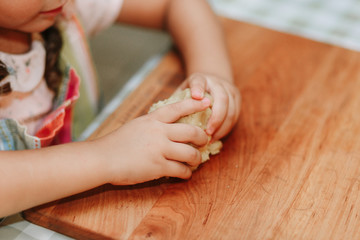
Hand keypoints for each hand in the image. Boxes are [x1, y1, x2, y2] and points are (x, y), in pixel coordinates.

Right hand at [91, 98, 210, 184]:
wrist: (102, 158)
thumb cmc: (117, 143)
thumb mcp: (136, 126)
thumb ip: (154, 124)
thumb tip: (168, 126)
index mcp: (153, 120)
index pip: (178, 108)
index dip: (195, 104)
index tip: (207, 102)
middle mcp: (159, 132)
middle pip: (191, 132)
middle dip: (203, 137)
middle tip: (206, 140)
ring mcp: (159, 149)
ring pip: (190, 153)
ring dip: (197, 158)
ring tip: (196, 161)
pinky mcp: (158, 166)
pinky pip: (181, 170)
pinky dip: (187, 173)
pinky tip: (185, 173)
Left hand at [178, 73, 240, 140]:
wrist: (212, 82)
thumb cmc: (192, 92)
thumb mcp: (182, 92)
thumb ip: (176, 102)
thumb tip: (163, 119)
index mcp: (200, 79)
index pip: (199, 81)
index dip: (198, 88)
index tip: (196, 96)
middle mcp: (217, 83)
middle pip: (222, 98)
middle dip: (216, 117)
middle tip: (206, 132)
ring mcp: (229, 90)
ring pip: (231, 110)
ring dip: (222, 127)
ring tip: (211, 139)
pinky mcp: (237, 99)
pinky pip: (235, 116)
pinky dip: (226, 128)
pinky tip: (216, 137)